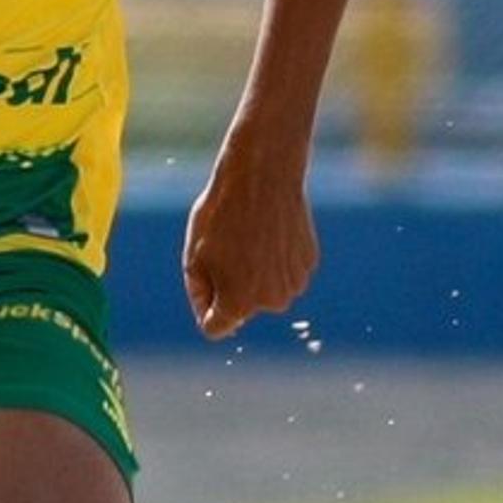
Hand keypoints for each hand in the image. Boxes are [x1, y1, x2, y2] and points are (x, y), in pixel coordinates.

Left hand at [181, 132, 317, 338]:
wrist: (263, 175)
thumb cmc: (221, 214)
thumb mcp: (194, 254)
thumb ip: (200, 292)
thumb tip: (212, 315)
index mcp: (238, 303)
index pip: (214, 327)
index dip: (204, 304)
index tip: (206, 276)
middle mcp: (271, 302)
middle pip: (242, 307)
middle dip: (232, 286)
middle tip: (229, 247)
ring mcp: (294, 283)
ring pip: (266, 290)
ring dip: (256, 273)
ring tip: (250, 237)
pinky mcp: (309, 264)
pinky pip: (285, 271)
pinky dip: (276, 258)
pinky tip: (270, 231)